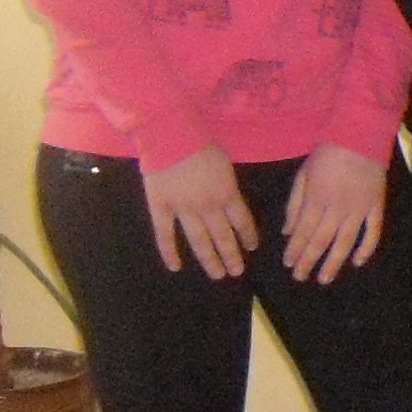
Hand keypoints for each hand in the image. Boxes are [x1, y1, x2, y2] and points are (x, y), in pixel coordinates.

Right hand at [143, 146, 258, 281]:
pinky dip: (169, 252)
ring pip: (199, 241)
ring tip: (217, 275)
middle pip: (223, 237)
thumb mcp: (226, 165)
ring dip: (210, 259)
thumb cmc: (201, 145)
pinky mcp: (160, 208)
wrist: (171, 136)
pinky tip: (175, 267)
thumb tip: (232, 204)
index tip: (251, 247)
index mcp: (227, 194)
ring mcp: (183, 209)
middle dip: (232, 256)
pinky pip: (165, 234)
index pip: (242, 222)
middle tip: (236, 272)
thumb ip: (228, 188)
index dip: (248, 236)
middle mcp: (208, 207)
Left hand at [278, 143, 389, 284]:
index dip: (295, 250)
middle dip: (309, 261)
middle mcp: (337, 208)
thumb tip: (287, 231)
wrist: (360, 136)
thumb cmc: (327, 153)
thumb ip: (295, 204)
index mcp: (316, 199)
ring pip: (345, 242)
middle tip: (300, 278)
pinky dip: (366, 248)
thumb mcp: (303, 175)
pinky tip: (357, 262)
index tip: (288, 264)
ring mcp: (359, 209)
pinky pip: (372, 232)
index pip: (303, 232)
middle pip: (321, 241)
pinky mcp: (376, 206)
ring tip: (324, 278)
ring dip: (334, 262)